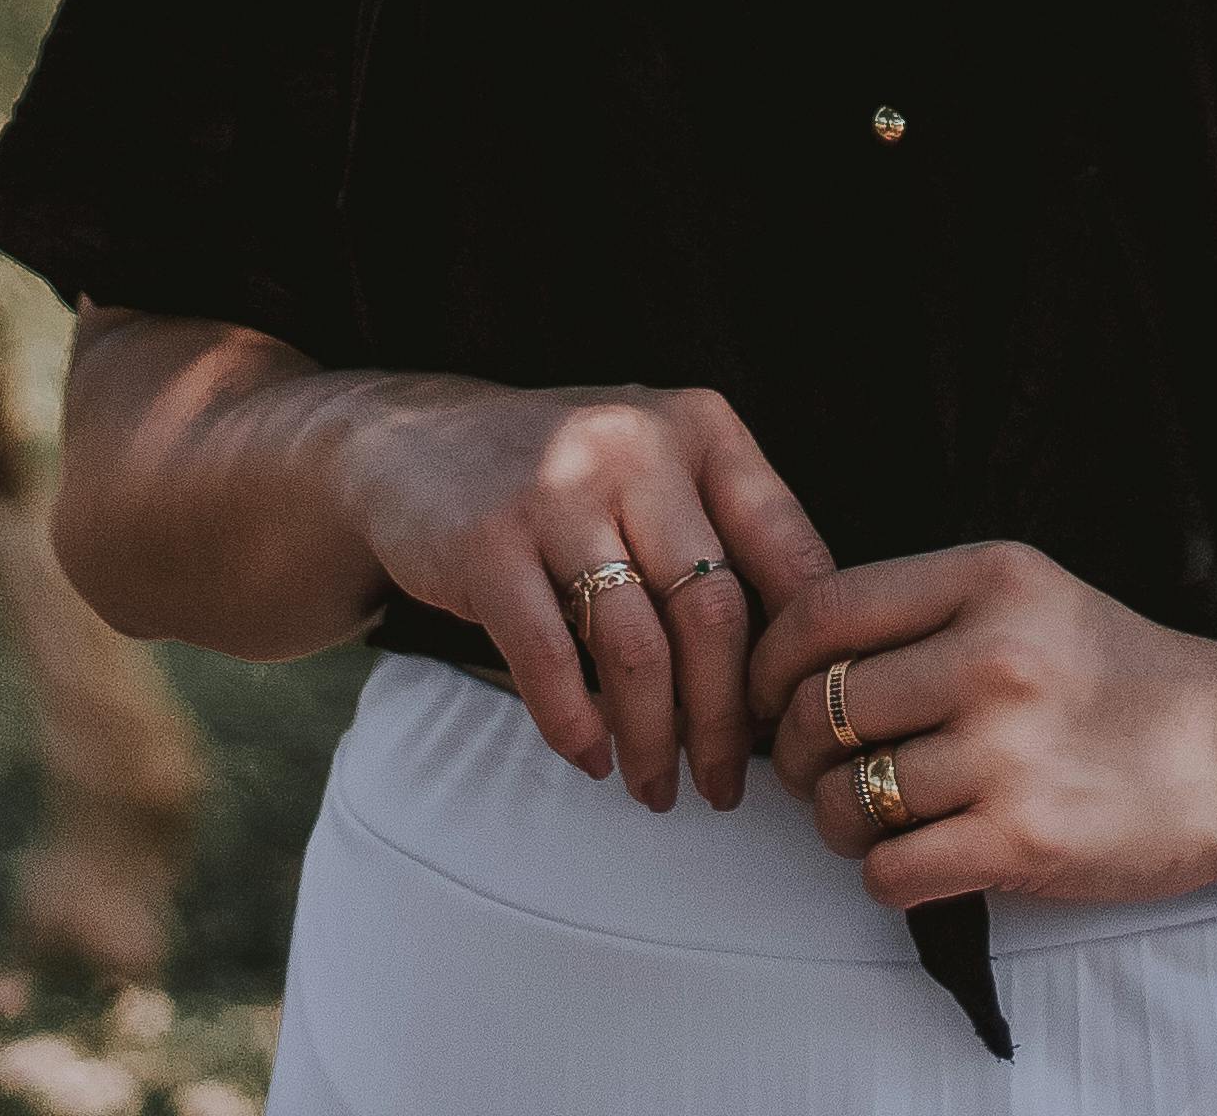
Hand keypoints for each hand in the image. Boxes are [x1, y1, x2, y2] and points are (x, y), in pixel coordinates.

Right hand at [334, 381, 837, 814]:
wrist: (411, 441)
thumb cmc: (565, 479)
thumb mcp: (658, 470)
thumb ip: (727, 538)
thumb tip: (805, 671)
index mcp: (702, 428)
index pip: (786, 552)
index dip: (800, 654)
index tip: (799, 724)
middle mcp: (637, 446)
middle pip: (714, 615)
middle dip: (726, 723)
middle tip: (725, 787)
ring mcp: (557, 490)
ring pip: (637, 649)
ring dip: (653, 740)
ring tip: (656, 789)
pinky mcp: (487, 542)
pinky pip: (549, 660)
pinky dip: (576, 725)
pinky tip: (591, 758)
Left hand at [746, 540, 1216, 909]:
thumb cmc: (1126, 680)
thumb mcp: (1034, 597)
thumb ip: (929, 611)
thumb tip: (799, 664)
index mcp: (991, 580)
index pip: (824, 610)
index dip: (771, 662)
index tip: (770, 696)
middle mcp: (994, 657)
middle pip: (822, 709)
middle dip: (797, 753)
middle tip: (818, 772)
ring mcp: (1008, 752)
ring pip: (845, 799)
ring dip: (837, 824)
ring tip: (872, 820)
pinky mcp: (1023, 841)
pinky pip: (889, 870)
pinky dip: (886, 875)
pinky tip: (919, 859)